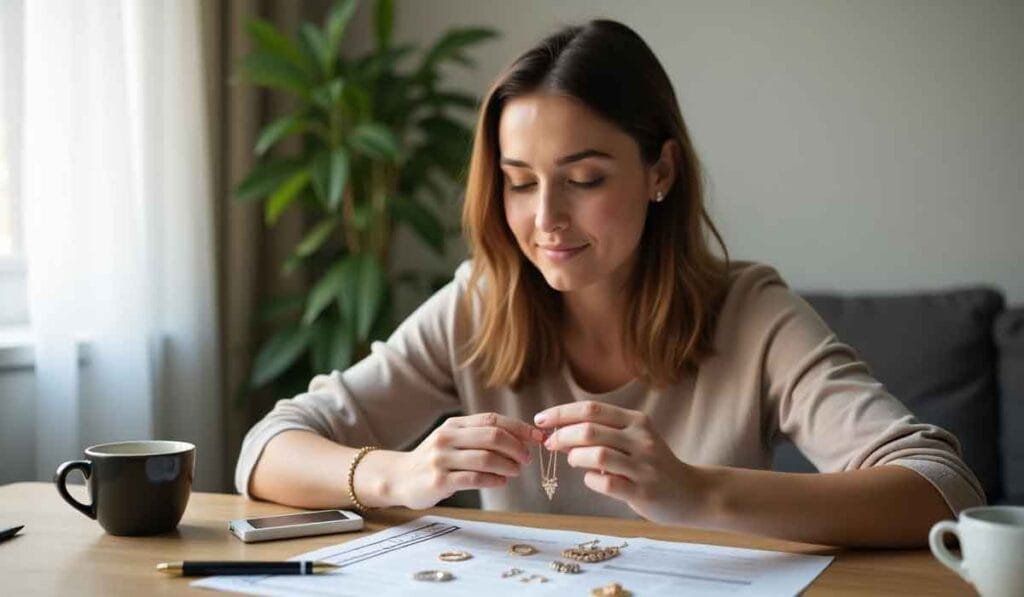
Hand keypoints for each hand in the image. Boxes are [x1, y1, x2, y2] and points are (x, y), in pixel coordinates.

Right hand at [393, 412, 543, 508]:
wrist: (400, 478)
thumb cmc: (436, 460)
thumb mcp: (453, 440)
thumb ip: (480, 437)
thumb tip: (522, 439)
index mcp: (454, 424)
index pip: (492, 420)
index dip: (519, 427)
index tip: (537, 437)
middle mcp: (447, 437)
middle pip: (492, 436)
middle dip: (516, 447)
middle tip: (527, 459)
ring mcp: (441, 459)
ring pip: (485, 458)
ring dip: (508, 465)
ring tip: (516, 471)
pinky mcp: (439, 480)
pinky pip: (474, 478)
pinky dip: (494, 480)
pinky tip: (501, 481)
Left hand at [535, 401, 705, 524]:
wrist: (690, 493)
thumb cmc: (652, 464)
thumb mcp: (632, 440)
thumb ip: (601, 434)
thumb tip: (558, 433)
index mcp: (636, 421)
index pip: (591, 409)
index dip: (561, 413)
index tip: (540, 420)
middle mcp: (641, 439)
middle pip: (590, 430)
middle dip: (562, 435)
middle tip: (550, 444)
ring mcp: (643, 466)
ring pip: (597, 455)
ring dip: (575, 457)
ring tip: (572, 461)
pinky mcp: (643, 491)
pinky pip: (606, 483)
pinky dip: (591, 480)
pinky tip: (593, 479)